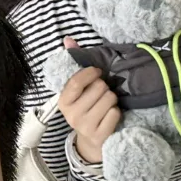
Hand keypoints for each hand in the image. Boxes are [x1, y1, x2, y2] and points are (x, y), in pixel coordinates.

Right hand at [58, 38, 120, 163]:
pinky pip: (115, 114)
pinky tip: (111, 116)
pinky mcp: (99, 136)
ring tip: (106, 104)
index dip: (90, 73)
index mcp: (64, 101)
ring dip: (112, 100)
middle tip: (101, 94)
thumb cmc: (86, 108)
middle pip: (98, 88)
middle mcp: (72, 115)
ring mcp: (85, 127)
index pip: (76, 81)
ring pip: (109, 99)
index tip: (98, 72)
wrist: (91, 141)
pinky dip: (117, 112)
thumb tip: (68, 39)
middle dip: (104, 88)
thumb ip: (75, 62)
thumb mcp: (78, 90)